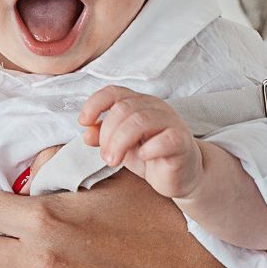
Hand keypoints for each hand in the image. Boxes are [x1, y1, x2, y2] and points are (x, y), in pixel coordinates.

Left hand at [79, 84, 203, 203]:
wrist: (180, 175)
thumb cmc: (151, 156)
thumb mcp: (121, 146)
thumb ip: (104, 137)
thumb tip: (86, 132)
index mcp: (138, 104)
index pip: (114, 92)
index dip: (95, 104)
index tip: (84, 122)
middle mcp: (155, 108)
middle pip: (123, 108)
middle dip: (107, 134)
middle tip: (106, 156)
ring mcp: (171, 122)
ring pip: (140, 121)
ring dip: (120, 142)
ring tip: (114, 161)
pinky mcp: (182, 141)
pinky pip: (166, 138)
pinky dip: (150, 148)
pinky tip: (143, 157)